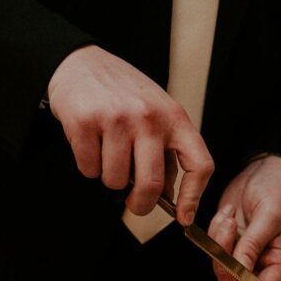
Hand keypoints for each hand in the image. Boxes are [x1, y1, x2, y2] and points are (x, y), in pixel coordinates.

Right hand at [47, 45, 213, 224]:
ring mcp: (116, 118)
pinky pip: (89, 169)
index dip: (193, 197)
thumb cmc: (123, 95)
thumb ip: (167, 153)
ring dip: (109, 178)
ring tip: (108, 154)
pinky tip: (91, 143)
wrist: (81, 63)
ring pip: (115, 181)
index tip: (183, 216)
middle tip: (134, 203)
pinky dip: (88, 166)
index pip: (199, 164)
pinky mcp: (85, 122)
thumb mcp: (156, 115)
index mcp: (175, 117)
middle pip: (150, 184)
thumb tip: (170, 197)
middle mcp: (149, 117)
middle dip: (140, 204)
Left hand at [207, 156, 280, 280]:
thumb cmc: (277, 191)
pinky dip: (215, 230)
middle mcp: (261, 261)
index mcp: (280, 259)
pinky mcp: (228, 241)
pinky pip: (213, 247)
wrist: (264, 168)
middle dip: (226, 261)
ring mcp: (243, 252)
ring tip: (229, 216)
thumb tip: (240, 271)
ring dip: (220, 241)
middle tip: (227, 230)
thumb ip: (253, 244)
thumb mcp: (269, 216)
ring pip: (222, 265)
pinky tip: (227, 213)